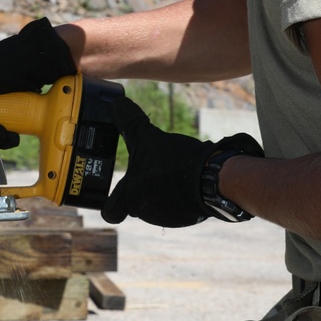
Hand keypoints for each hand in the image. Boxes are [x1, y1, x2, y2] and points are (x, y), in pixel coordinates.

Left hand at [102, 98, 262, 227]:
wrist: (212, 178)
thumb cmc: (175, 162)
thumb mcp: (149, 137)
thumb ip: (130, 123)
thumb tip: (117, 103)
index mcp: (130, 196)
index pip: (110, 212)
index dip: (109, 203)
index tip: (112, 193)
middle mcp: (145, 212)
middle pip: (135, 203)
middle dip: (142, 187)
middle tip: (151, 168)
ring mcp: (166, 216)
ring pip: (156, 204)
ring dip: (161, 190)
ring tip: (171, 170)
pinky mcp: (186, 217)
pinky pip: (176, 206)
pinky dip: (178, 195)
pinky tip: (185, 179)